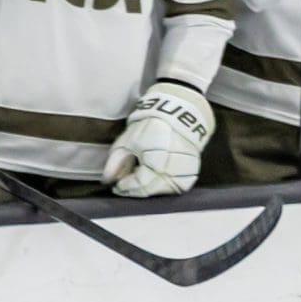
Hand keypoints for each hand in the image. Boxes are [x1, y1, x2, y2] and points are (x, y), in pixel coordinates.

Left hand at [107, 80, 212, 197]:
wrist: (178, 111)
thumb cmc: (149, 124)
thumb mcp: (126, 141)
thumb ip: (115, 163)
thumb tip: (107, 181)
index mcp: (156, 159)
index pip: (139, 183)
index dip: (126, 187)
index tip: (116, 187)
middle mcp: (174, 167)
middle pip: (151, 189)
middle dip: (135, 190)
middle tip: (125, 185)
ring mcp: (186, 169)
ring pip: (165, 190)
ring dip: (150, 189)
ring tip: (140, 180)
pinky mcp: (194, 168)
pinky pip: (178, 185)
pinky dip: (165, 186)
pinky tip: (155, 179)